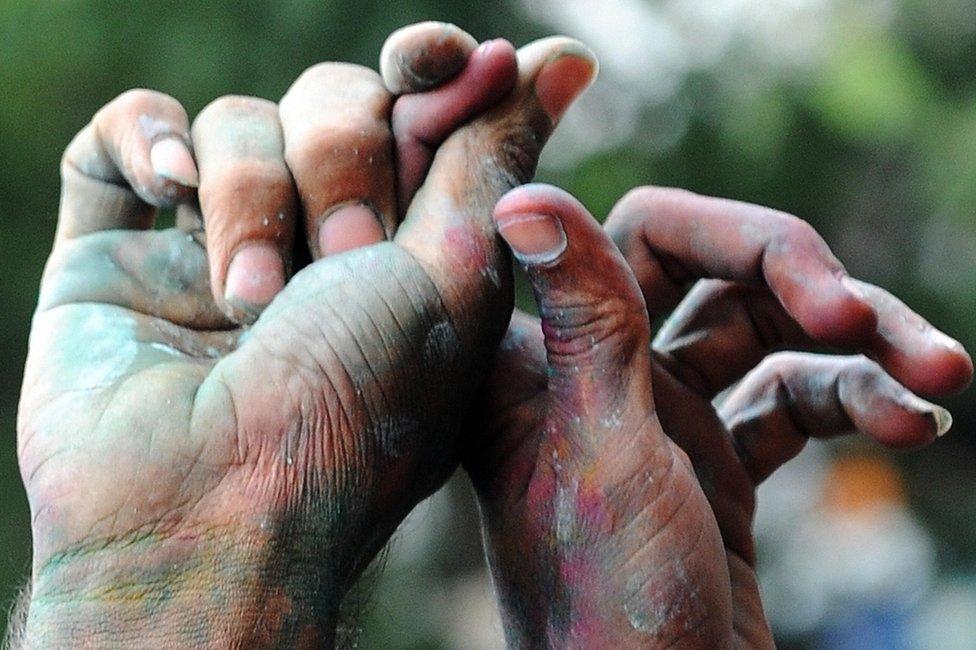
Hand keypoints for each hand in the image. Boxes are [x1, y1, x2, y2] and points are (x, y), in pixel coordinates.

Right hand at [17, 23, 596, 646]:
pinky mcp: (119, 255)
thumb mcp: (459, 268)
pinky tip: (170, 190)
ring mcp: (215, 249)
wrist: (217, 513)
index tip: (439, 58)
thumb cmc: (358, 404)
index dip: (431, 70)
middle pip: (331, 105)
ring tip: (253, 301)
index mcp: (405, 250)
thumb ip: (498, 153)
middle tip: (352, 253)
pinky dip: (149, 139)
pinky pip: (127, 135)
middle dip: (346, 158)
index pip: (418, 114)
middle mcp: (313, 245)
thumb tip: (561, 58)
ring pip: (235, 123)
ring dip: (254, 195)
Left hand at [465, 184, 971, 646]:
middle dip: (803, 281)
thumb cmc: (611, 610)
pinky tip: (916, 424)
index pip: (640, 236)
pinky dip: (857, 403)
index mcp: (549, 359)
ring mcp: (662, 419)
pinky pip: (794, 403)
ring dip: (859, 344)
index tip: (814, 278)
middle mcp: (601, 375)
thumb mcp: (604, 452)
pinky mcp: (717, 467)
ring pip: (769, 336)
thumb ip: (582, 322)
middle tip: (864, 318)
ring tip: (947, 376)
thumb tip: (520, 198)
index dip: (726, 231)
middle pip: (714, 271)